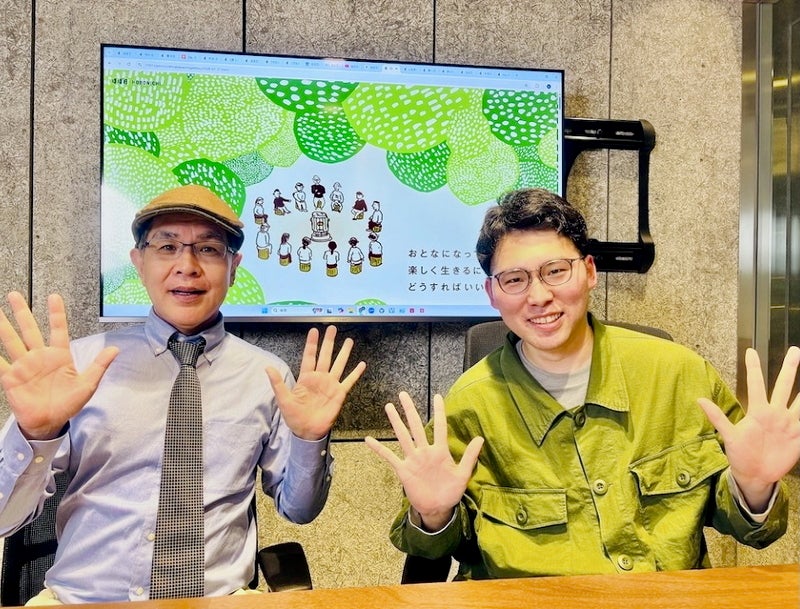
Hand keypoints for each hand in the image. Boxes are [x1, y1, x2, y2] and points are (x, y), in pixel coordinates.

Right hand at [0, 292, 118, 440]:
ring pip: (12, 341)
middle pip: (30, 329)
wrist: (50, 423)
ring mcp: (24, 366)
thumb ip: (99, 366)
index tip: (54, 297)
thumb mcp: (87, 384)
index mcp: (59, 356)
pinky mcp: (11, 378)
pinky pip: (0, 363)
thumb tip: (115, 349)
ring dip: (4, 326)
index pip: (58, 330)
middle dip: (22, 312)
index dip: (56, 314)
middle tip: (14, 295)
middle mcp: (39, 357)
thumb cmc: (68, 404)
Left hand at [266, 325, 364, 440]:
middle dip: (329, 342)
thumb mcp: (284, 399)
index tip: (314, 330)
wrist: (307, 431)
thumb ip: (278, 383)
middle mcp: (319, 378)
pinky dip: (355, 373)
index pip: (310, 356)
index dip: (312, 343)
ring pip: (339, 365)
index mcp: (306, 378)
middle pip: (325, 356)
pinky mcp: (339, 394)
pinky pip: (349, 381)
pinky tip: (361, 364)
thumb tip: (267, 368)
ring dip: (343, 353)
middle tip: (332, 328)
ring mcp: (330, 385)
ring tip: (349, 341)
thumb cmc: (294, 416)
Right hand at [365, 392, 483, 530]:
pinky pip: (390, 457)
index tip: (438, 396)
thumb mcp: (463, 474)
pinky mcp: (404, 470)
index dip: (439, 412)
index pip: (440, 427)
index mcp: (440, 451)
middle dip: (410, 410)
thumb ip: (470, 457)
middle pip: (416, 426)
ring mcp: (413, 460)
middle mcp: (425, 452)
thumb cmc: (451, 491)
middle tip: (403, 394)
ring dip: (396, 422)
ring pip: (403, 437)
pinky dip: (379, 449)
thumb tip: (480, 438)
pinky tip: (369, 440)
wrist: (438, 508)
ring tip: (389, 407)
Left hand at [698, 346, 799, 511]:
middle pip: (783, 386)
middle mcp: (775, 413)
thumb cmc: (740, 454)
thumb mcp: (729, 436)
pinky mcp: (799, 437)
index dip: (753, 368)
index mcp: (758, 411)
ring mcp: (788, 424)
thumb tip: (699, 399)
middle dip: (789, 368)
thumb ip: (717, 418)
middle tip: (794, 350)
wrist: (755, 475)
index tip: (750, 351)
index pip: (756, 385)